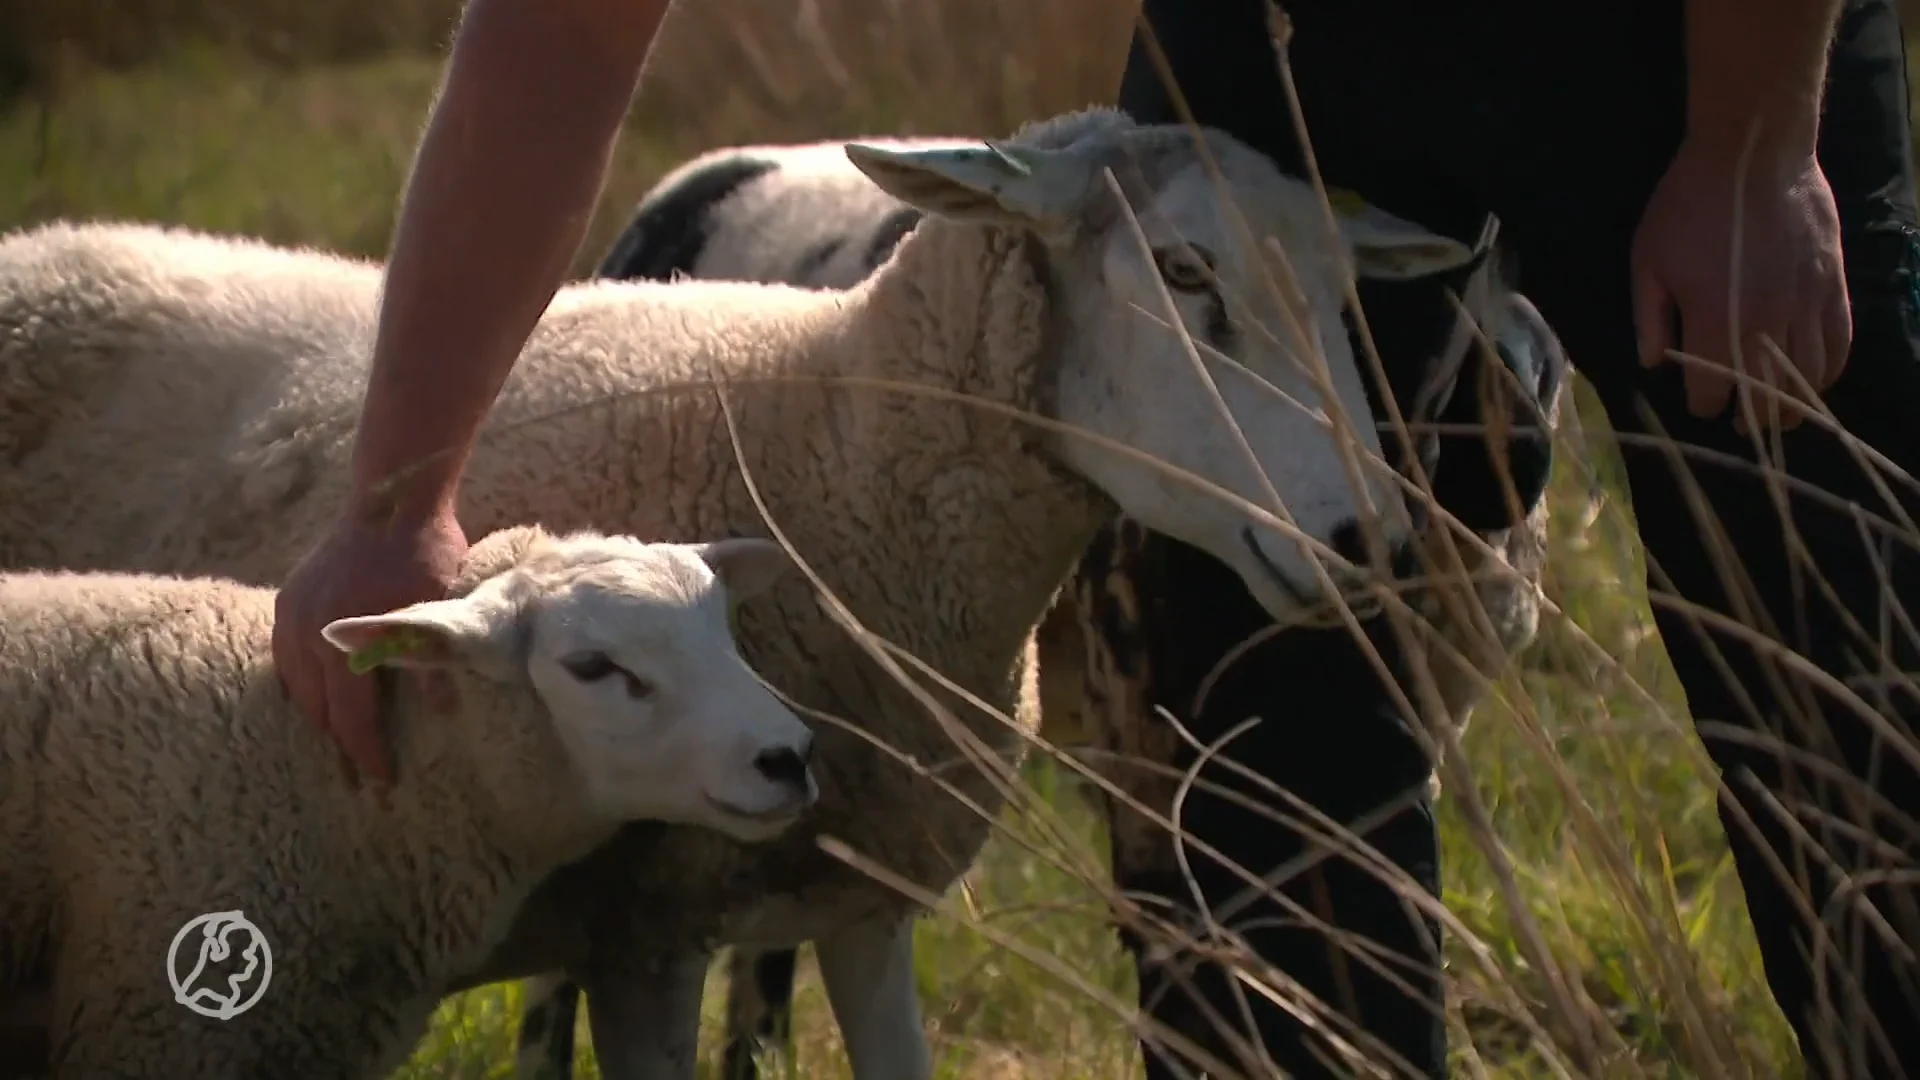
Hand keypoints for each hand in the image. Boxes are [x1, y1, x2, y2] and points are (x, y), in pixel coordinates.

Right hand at [271, 504, 469, 785]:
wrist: (391, 502)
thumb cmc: (424, 555)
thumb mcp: (440, 607)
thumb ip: (432, 657)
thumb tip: (444, 711)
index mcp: (346, 646)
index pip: (353, 719)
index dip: (366, 754)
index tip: (379, 785)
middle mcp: (309, 636)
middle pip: (319, 710)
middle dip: (340, 744)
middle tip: (357, 775)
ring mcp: (292, 616)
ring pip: (295, 687)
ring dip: (316, 716)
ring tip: (336, 741)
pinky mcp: (288, 600)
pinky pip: (284, 656)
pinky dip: (300, 682)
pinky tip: (314, 693)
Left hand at [1630, 131, 1850, 432]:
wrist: (1754, 153)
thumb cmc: (1688, 205)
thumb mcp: (1647, 260)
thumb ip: (1648, 317)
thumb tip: (1652, 364)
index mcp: (1715, 320)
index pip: (1713, 390)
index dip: (1703, 405)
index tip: (1699, 404)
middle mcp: (1765, 321)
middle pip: (1765, 395)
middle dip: (1750, 417)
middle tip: (1740, 424)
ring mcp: (1805, 304)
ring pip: (1807, 377)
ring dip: (1792, 403)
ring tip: (1778, 415)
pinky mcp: (1832, 284)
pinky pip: (1840, 342)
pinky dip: (1829, 370)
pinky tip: (1816, 380)